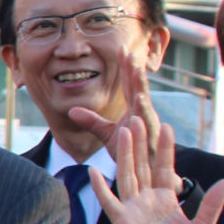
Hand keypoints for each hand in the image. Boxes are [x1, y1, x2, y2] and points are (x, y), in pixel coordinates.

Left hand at [68, 48, 176, 189]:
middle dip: (133, 69)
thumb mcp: (107, 134)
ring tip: (137, 67)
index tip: (120, 50)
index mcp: (132, 109)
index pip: (126, 84)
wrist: (146, 174)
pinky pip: (147, 120)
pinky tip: (140, 98)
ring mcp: (148, 122)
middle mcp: (142, 112)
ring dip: (141, 84)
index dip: (124, 67)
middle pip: (136, 87)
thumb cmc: (131, 151)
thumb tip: (72, 111)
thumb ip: (91, 121)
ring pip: (144, 99)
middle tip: (128, 51)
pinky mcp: (152, 135)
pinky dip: (144, 109)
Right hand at [99, 117, 223, 223]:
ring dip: (124, 155)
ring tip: (122, 131)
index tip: (167, 126)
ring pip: (127, 176)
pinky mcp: (122, 223)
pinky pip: (110, 202)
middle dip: (141, 142)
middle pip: (143, 165)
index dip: (166, 149)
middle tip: (138, 117)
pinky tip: (93, 171)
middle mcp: (147, 201)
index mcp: (165, 201)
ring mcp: (132, 210)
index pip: (166, 168)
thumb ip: (212, 206)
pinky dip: (101, 187)